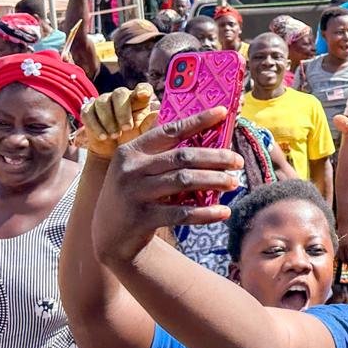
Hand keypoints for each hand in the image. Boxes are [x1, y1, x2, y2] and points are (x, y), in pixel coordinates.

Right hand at [77, 85, 157, 159]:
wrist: (111, 152)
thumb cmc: (132, 139)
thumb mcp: (143, 134)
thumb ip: (150, 124)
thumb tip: (156, 112)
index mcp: (138, 99)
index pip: (142, 88)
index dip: (143, 89)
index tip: (144, 94)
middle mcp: (120, 97)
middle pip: (119, 93)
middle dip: (122, 111)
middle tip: (127, 128)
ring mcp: (103, 102)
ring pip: (102, 102)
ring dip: (109, 120)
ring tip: (115, 136)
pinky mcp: (89, 111)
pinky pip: (88, 113)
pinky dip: (95, 126)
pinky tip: (103, 136)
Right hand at [93, 109, 242, 265]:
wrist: (109, 235)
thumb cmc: (134, 194)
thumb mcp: (138, 170)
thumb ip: (163, 155)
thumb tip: (209, 139)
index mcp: (131, 151)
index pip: (170, 131)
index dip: (198, 120)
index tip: (223, 112)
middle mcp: (130, 169)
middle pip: (183, 157)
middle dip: (216, 157)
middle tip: (238, 161)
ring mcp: (135, 194)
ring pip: (185, 181)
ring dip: (215, 180)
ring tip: (234, 183)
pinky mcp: (142, 219)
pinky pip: (181, 213)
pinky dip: (206, 213)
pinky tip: (224, 211)